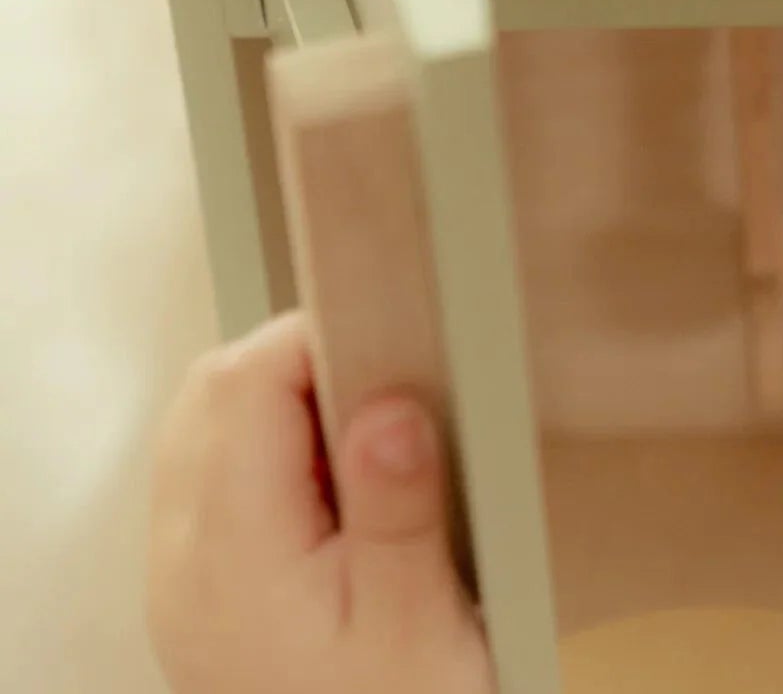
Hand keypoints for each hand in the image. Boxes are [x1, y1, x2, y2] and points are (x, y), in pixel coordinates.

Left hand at [148, 314, 493, 693]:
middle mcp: (185, 559)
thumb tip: (388, 408)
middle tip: (383, 393)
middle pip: (209, 395)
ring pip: (201, 427)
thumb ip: (398, 510)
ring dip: (276, 402)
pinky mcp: (194, 588)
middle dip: (294, 364)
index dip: (316, 342)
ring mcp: (179, 575)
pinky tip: (331, 487)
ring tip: (361, 441)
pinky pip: (206, 474)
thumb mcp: (420, 622)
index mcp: (236, 556)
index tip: (392, 352)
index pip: (243, 385)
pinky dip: (261, 447)